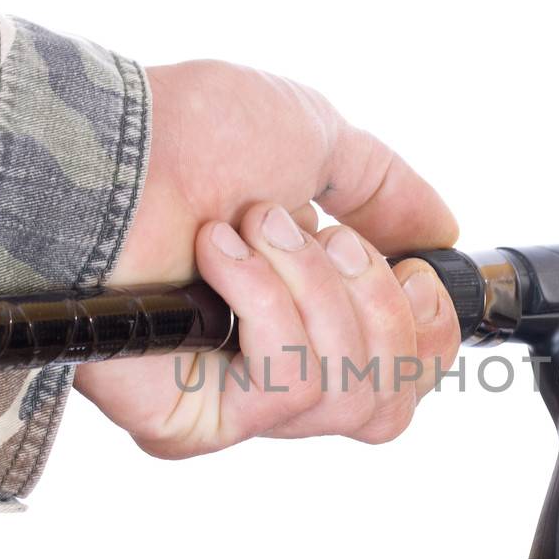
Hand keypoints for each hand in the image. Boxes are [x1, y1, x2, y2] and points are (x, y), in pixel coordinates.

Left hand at [73, 60, 461, 457]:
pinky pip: (286, 391)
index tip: (408, 267)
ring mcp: (231, 400)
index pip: (407, 376)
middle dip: (373, 304)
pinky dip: (266, 306)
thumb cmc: (190, 136)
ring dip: (311, 290)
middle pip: (390, 403)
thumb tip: (443, 231)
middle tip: (321, 239)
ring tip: (253, 230)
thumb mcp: (317, 141)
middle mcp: (274, 367)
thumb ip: (387, 192)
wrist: (115, 146)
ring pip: (347, 395)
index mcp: (308, 314)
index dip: (426, 326)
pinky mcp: (190, 423)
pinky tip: (217, 259)